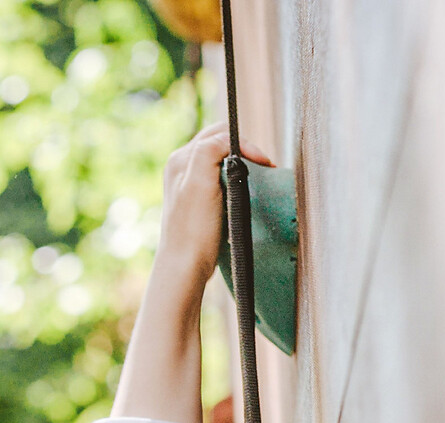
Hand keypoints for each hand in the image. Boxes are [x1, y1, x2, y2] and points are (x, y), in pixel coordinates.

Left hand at [154, 122, 274, 300]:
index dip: (245, 144)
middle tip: (263, 169)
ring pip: (222, 160)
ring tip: (256, 179)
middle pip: (220, 143)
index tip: (264, 163)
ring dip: (242, 165)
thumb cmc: (194, 230)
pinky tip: (242, 193)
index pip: (220, 134)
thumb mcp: (200, 181)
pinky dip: (236, 179)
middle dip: (244, 151)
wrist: (185, 267)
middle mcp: (182, 167)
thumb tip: (227, 140)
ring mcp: (189, 184)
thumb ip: (211, 150)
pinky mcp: (198, 200)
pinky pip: (221, 178)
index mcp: (181, 159)